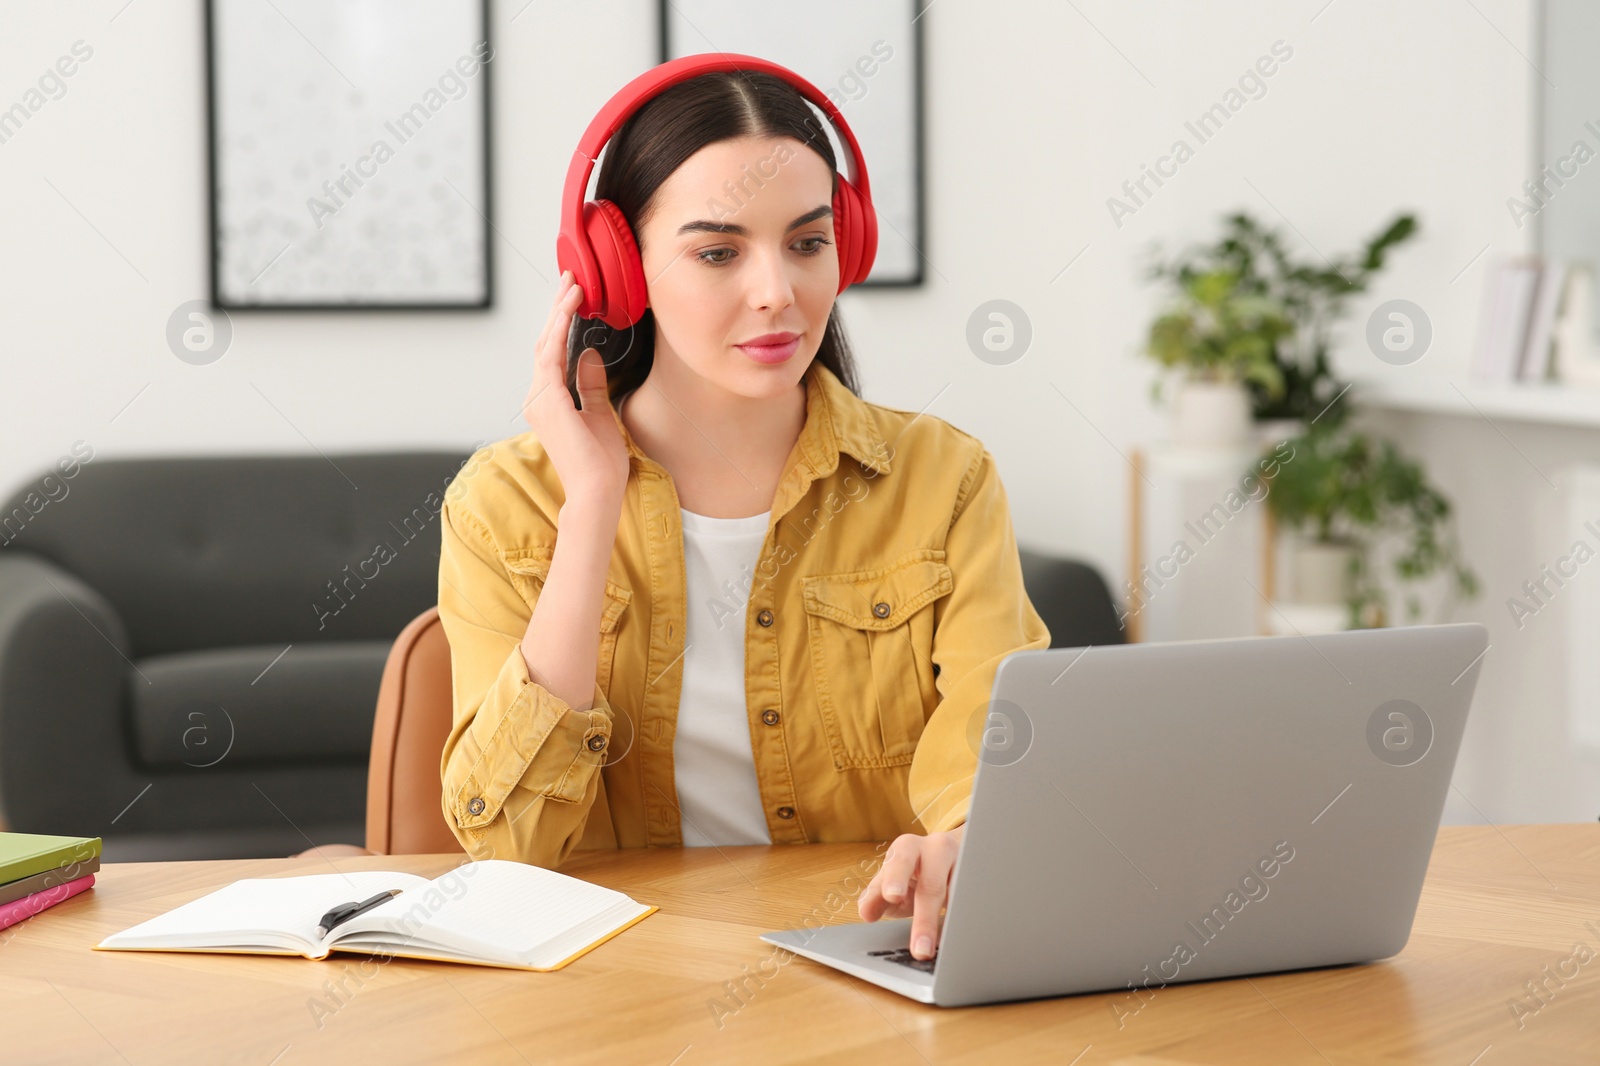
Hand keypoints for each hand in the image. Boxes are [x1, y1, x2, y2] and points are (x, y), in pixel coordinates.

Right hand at [522, 270, 629, 504]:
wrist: (598, 492)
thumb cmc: (601, 464)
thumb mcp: (600, 414)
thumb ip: (590, 385)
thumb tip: (590, 356)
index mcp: (549, 401)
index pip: (553, 353)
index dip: (562, 323)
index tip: (574, 296)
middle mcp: (538, 398)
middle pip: (546, 343)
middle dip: (558, 308)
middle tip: (572, 279)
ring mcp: (538, 400)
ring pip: (546, 345)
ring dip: (559, 313)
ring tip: (573, 286)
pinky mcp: (547, 402)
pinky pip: (550, 357)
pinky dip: (559, 332)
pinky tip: (569, 311)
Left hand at [857, 826, 964, 959]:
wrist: (951, 851)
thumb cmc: (916, 868)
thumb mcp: (893, 878)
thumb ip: (877, 894)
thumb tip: (866, 912)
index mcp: (908, 847)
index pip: (900, 862)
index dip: (896, 878)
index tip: (892, 896)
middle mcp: (937, 849)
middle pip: (932, 884)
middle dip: (925, 919)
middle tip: (921, 949)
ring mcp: (963, 861)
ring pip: (960, 894)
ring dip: (952, 924)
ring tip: (944, 949)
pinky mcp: (981, 876)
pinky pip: (977, 900)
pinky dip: (970, 920)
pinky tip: (965, 938)